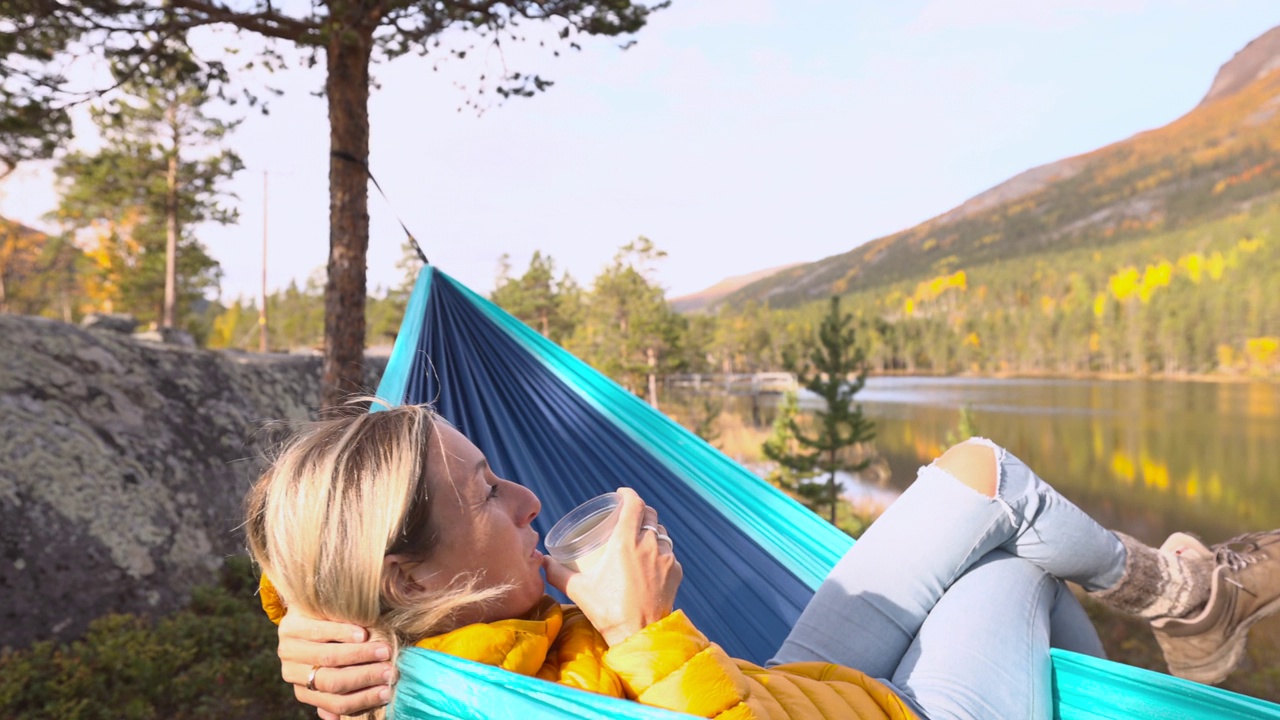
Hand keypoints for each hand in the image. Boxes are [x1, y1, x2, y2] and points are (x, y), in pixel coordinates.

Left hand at [277, 608, 395, 718]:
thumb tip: (338, 718)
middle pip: (333, 681)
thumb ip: (337, 689)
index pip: (336, 702)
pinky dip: (342, 634)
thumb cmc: (326, 643)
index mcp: (304, 690)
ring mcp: (288, 649)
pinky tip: (362, 633)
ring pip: (328, 657)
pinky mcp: (289, 626)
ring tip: (383, 651)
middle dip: (366, 677)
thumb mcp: (328, 669)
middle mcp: (292, 673)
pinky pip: (318, 632)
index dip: (364, 698)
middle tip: (390, 671)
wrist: (303, 613)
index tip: (388, 691)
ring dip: (359, 655)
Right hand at [543, 487, 681, 646]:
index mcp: (626, 542)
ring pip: (662, 534)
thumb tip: (544, 562)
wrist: (638, 634)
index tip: (620, 494)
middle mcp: (649, 545)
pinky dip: (660, 552)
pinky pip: (669, 554)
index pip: (634, 505)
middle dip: (640, 511)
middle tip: (628, 516)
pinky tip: (652, 561)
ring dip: (652, 531)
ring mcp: (666, 559)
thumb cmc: (608, 611)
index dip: (628, 495)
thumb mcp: (578, 589)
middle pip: (650, 515)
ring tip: (640, 537)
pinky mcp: (676, 573)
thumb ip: (558, 573)